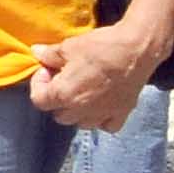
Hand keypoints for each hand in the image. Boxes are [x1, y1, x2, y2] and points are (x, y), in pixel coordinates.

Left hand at [32, 17, 167, 132]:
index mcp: (64, 95)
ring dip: (77, 111)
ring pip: (81, 123)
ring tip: (81, 92)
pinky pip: (107, 125)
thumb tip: (36, 53)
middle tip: (63, 79)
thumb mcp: (68, 47)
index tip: (48, 70)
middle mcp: (82, 110)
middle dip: (56, 99)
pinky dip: (102, 119)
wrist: (137, 50)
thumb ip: (49, 55)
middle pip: (59, 115)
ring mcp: (104, 114)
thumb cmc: (100, 47)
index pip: (39, 101)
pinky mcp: (123, 113)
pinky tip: (101, 104)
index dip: (39, 84)